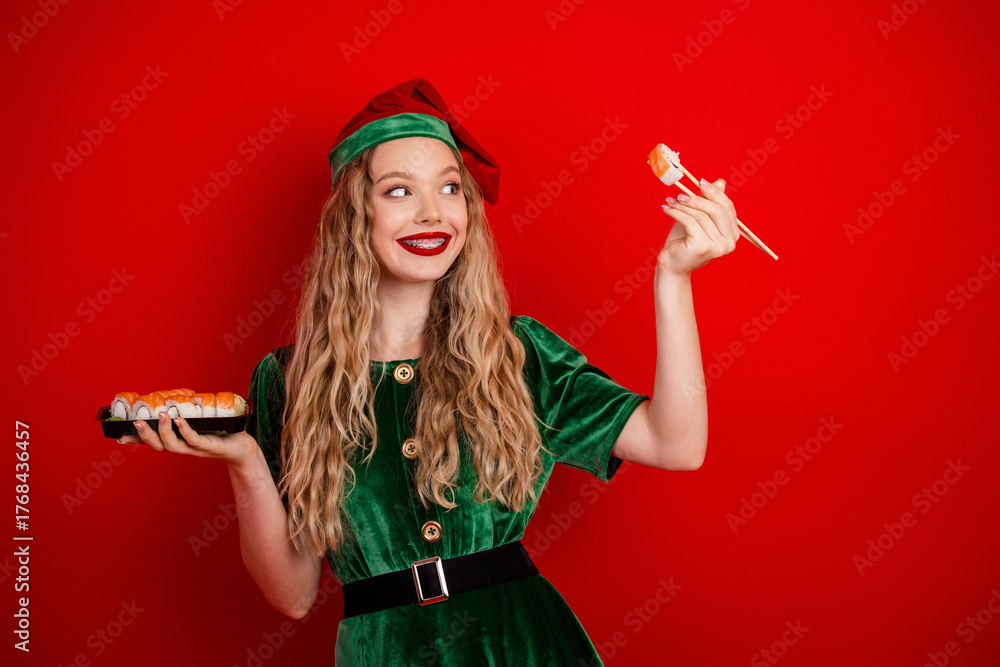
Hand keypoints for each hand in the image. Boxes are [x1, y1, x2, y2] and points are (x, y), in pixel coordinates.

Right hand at [119, 412, 256, 467]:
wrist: (242, 448)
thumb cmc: (219, 434)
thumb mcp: (199, 423)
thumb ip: (186, 414)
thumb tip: (173, 398)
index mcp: (178, 442)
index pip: (153, 443)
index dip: (137, 440)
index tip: (119, 436)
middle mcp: (184, 448)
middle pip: (159, 446)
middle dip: (146, 436)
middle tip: (137, 422)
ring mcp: (196, 449)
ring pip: (174, 446)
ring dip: (164, 432)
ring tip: (161, 416)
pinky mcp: (210, 446)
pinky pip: (194, 440)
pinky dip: (185, 431)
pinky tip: (180, 421)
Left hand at [658, 178, 738, 275]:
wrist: (671, 265)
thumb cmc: (684, 241)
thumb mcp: (699, 218)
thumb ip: (710, 202)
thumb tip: (721, 182)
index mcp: (733, 235)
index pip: (728, 208)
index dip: (715, 192)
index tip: (700, 182)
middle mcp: (730, 243)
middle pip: (718, 210)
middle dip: (698, 198)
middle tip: (680, 193)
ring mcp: (718, 247)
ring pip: (702, 216)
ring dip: (683, 205)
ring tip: (670, 201)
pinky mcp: (703, 247)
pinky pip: (691, 222)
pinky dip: (677, 212)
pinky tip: (667, 209)